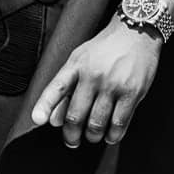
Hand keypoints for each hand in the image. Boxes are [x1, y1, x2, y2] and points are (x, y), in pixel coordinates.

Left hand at [30, 19, 160, 149]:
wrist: (136, 32)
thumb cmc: (106, 47)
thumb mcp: (80, 59)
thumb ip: (66, 88)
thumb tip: (54, 119)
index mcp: (76, 66)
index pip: (56, 88)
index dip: (44, 106)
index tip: (37, 120)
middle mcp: (92, 76)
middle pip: (75, 115)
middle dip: (71, 135)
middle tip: (72, 141)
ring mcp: (113, 85)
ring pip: (96, 124)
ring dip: (92, 136)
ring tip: (92, 136)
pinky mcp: (132, 93)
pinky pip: (119, 123)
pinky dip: (113, 135)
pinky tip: (110, 135)